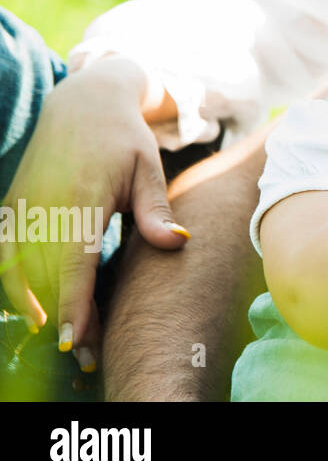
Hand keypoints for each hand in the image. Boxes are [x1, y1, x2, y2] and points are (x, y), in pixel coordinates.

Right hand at [0, 57, 188, 371]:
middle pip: (51, 278)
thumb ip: (155, 210)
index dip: (73, 306)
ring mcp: (23, 208)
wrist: (84, 102)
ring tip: (71, 341)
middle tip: (91, 358)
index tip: (77, 341)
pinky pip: (4, 257)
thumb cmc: (124, 138)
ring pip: (24, 273)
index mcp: (81, 199)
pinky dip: (13, 286)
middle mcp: (45, 207)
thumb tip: (177, 243)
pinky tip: (34, 311)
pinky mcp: (12, 207)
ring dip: (43, 309)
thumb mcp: (148, 168)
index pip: (73, 264)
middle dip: (69, 320)